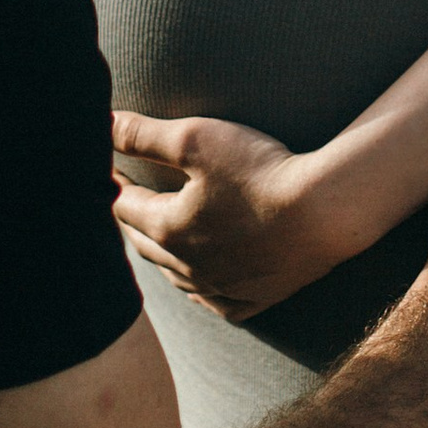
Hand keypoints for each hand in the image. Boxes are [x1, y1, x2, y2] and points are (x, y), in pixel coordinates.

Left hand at [111, 110, 341, 319]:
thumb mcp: (196, 139)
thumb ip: (144, 134)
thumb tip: (102, 125)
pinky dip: (202, 291)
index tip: (108, 171)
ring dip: (162, 256)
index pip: (124, 206)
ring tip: (159, 239)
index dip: (114, 185)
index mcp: (168, 229)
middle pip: (146, 244)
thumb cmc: (260, 170)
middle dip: (132, 221)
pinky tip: (202, 285)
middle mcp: (188, 267)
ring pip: (177, 277)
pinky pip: (217, 302)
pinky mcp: (255, 298)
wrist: (325, 212)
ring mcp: (222, 288)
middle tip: (126, 202)